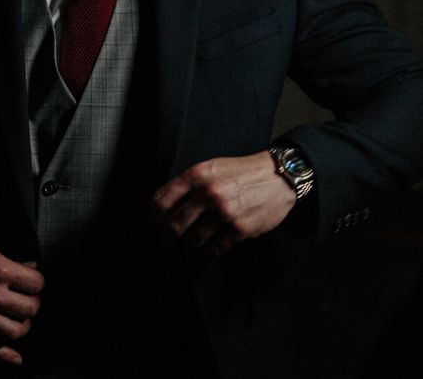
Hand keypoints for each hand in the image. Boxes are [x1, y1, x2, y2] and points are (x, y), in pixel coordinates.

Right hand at [0, 230, 44, 365]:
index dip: (37, 281)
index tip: (32, 280)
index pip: (36, 283)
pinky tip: (16, 356)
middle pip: (31, 308)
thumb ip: (10, 260)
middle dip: (32, 301)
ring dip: (22, 323)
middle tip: (27, 296)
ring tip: (18, 316)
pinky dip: (6, 356)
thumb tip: (30, 267)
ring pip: (16, 331)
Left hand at [149, 151, 295, 265]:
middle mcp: (208, 194)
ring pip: (192, 240)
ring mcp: (224, 213)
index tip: (153, 224)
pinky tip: (198, 262)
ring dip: (183, 250)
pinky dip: (202, 260)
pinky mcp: (239, 230)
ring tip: (181, 251)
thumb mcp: (211, 167)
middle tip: (164, 242)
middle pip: (173, 224)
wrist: (278, 177)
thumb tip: (166, 204)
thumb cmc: (241, 172)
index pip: (162, 200)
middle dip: (165, 237)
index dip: (153, 216)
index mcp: (196, 175)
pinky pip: (213, 251)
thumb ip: (189, 182)